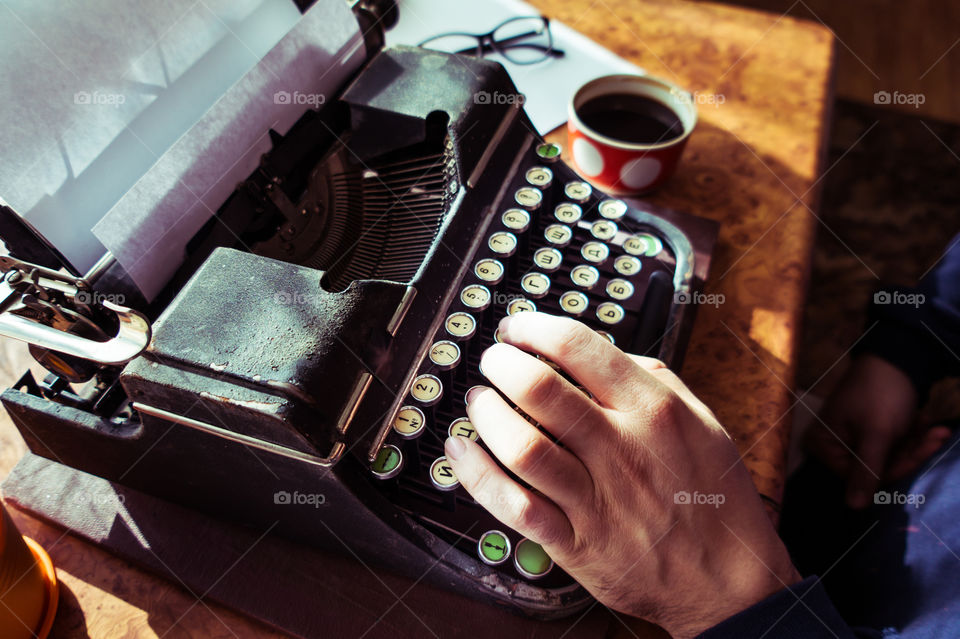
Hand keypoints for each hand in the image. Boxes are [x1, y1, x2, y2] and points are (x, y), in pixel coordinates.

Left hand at [444, 313, 799, 637]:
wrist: (731, 581)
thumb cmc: (714, 498)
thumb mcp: (701, 422)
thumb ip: (650, 379)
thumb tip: (595, 352)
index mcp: (652, 409)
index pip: (577, 346)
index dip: (533, 328)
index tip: (516, 329)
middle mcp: (621, 448)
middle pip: (539, 388)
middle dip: (501, 364)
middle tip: (492, 362)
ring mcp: (596, 498)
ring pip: (521, 445)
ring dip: (485, 415)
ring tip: (479, 401)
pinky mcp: (576, 543)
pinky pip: (514, 505)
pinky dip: (478, 476)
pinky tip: (461, 453)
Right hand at [806, 354, 950, 508]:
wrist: (896, 356)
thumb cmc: (879, 393)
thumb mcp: (876, 433)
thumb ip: (866, 471)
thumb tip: (853, 508)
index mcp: (824, 444)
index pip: (859, 475)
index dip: (893, 468)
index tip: (920, 452)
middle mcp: (834, 444)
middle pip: (876, 467)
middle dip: (911, 453)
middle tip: (938, 436)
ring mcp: (853, 438)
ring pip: (890, 458)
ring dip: (917, 445)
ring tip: (938, 429)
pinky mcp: (871, 433)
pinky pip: (894, 447)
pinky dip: (914, 438)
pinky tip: (930, 425)